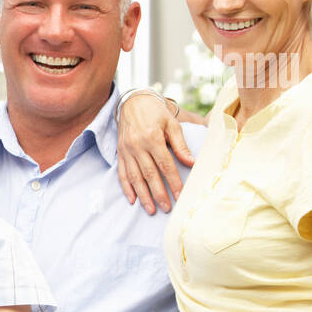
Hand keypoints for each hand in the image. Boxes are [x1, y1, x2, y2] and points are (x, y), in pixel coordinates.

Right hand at [116, 92, 193, 213]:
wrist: (133, 102)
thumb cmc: (156, 113)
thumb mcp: (172, 124)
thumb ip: (180, 144)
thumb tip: (191, 162)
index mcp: (152, 138)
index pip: (165, 165)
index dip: (173, 182)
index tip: (180, 195)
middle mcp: (137, 146)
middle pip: (149, 174)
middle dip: (158, 193)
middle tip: (166, 208)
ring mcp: (126, 150)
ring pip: (134, 177)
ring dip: (142, 195)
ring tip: (150, 209)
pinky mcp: (120, 153)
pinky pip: (122, 173)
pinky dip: (126, 187)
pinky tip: (132, 199)